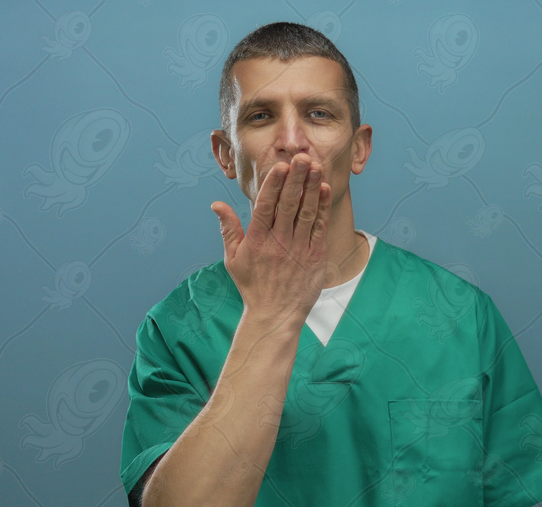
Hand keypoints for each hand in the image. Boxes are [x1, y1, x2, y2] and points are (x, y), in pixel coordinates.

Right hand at [210, 153, 331, 327]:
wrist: (275, 315)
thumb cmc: (253, 286)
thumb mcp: (233, 259)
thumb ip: (228, 229)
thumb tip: (216, 204)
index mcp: (257, 240)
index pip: (265, 206)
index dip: (274, 185)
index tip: (280, 166)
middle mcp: (278, 242)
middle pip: (288, 204)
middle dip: (296, 178)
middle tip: (303, 157)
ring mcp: (298, 249)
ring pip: (306, 212)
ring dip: (312, 188)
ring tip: (316, 167)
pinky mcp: (315, 256)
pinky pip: (320, 228)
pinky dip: (322, 208)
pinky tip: (324, 190)